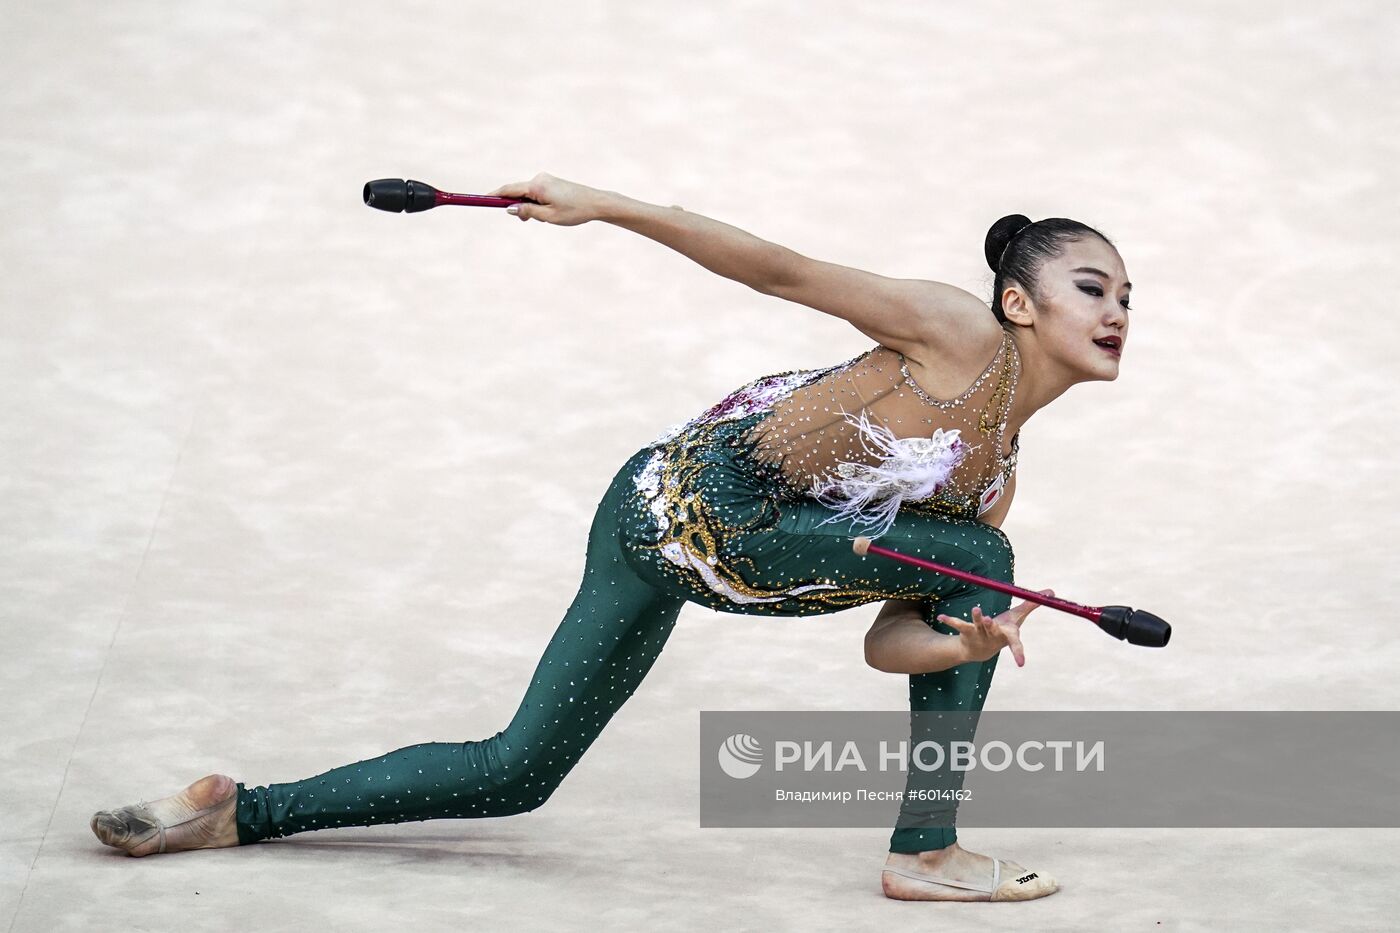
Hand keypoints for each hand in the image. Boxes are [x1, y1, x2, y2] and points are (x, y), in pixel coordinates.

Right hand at [484, 171, 608, 225]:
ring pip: (528, 194)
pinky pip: (536, 193)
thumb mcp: (548, 217)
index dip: (495, 196)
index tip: (483, 199)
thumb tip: (510, 208)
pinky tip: (550, 212)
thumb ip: (528, 212)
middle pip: (517, 192)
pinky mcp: (551, 182)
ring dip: (530, 207)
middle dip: (518, 207)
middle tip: (528, 221)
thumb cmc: (574, 211)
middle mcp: (539, 178)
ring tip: (548, 217)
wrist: (596, 203)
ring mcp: (546, 179)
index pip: (509, 189)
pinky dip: (537, 203)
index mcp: (537, 186)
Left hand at [937, 589, 1052, 666]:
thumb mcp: (1017, 617)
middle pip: (992, 629)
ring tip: (976, 609)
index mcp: (1006, 635)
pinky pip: (958, 625)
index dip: (1019, 653)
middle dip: (991, 625)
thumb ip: (1032, 604)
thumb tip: (1051, 592)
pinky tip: (941, 617)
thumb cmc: (1002, 631)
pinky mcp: (965, 631)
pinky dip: (950, 620)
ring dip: (976, 618)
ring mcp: (978, 635)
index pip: (1015, 645)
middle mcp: (992, 636)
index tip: (1021, 664)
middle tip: (989, 620)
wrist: (980, 650)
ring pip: (976, 626)